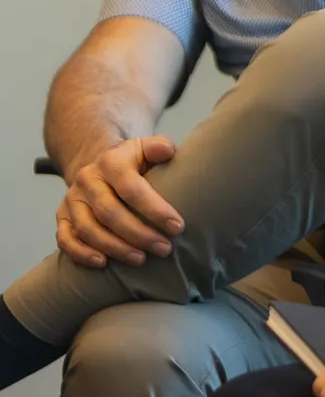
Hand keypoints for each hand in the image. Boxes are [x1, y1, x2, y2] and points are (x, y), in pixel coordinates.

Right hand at [56, 136, 182, 267]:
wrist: (99, 166)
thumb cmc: (132, 162)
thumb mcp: (146, 148)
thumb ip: (159, 147)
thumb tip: (168, 151)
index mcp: (110, 162)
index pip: (132, 188)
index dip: (155, 210)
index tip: (177, 227)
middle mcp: (87, 179)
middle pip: (110, 212)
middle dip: (139, 234)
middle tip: (164, 248)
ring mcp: (72, 199)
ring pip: (88, 229)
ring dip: (115, 248)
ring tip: (141, 259)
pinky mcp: (62, 217)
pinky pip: (65, 238)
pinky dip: (81, 253)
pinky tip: (103, 263)